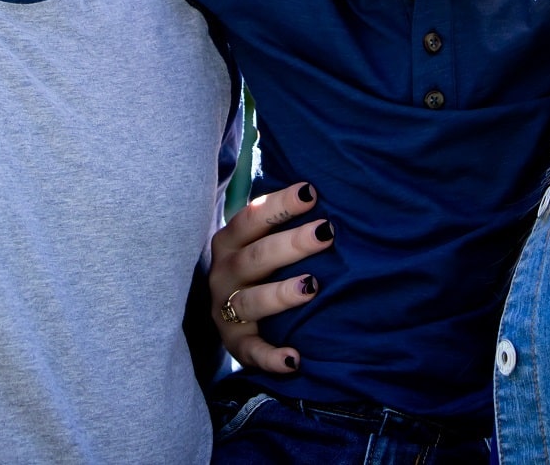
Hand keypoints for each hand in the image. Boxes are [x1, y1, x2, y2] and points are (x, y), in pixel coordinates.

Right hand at [207, 183, 332, 374]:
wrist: (226, 313)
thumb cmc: (256, 265)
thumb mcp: (255, 240)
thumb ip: (277, 220)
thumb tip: (319, 189)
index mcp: (228, 243)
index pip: (250, 218)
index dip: (279, 205)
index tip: (311, 192)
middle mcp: (223, 274)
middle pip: (255, 257)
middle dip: (291, 244)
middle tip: (326, 232)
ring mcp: (226, 310)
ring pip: (252, 302)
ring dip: (280, 294)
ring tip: (312, 286)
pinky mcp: (235, 344)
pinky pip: (252, 352)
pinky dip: (271, 357)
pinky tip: (294, 359)